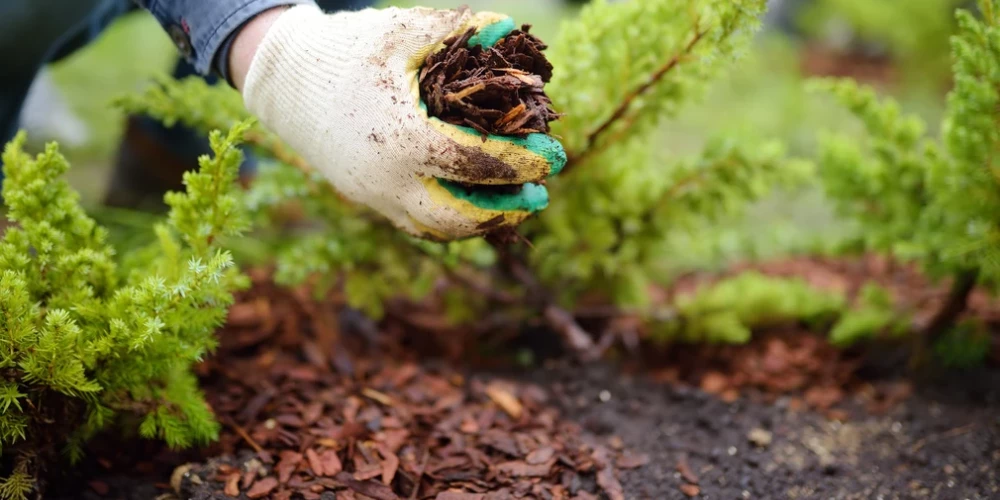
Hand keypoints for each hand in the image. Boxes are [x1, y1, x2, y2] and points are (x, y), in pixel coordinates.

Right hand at [233, 4, 565, 240]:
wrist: (285, 79)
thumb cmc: (348, 50)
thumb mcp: (404, 32)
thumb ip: (460, 30)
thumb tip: (512, 30)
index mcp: (402, 138)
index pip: (475, 164)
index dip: (520, 163)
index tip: (553, 157)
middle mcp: (387, 179)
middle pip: (459, 217)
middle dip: (507, 208)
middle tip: (540, 192)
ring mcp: (374, 196)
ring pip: (437, 230)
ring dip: (482, 223)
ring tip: (516, 204)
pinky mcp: (366, 199)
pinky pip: (416, 223)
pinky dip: (452, 222)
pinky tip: (477, 204)